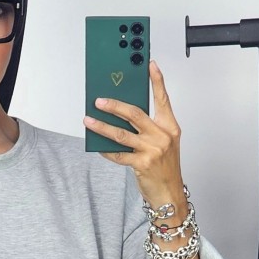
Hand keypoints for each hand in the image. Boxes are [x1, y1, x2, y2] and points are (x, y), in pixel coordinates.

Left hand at [82, 58, 184, 211]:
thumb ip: (149, 128)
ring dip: (102, 126)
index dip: (157, 81)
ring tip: (89, 120)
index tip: (149, 64)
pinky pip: (118, 154)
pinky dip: (106, 149)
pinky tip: (97, 144)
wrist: (170, 194)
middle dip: (114, 105)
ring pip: (122, 133)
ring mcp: (152, 150)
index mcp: (170, 127)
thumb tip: (124, 114)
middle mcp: (162, 136)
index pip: (162, 99)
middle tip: (99, 100)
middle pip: (135, 113)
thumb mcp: (163, 143)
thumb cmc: (165, 168)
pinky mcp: (141, 164)